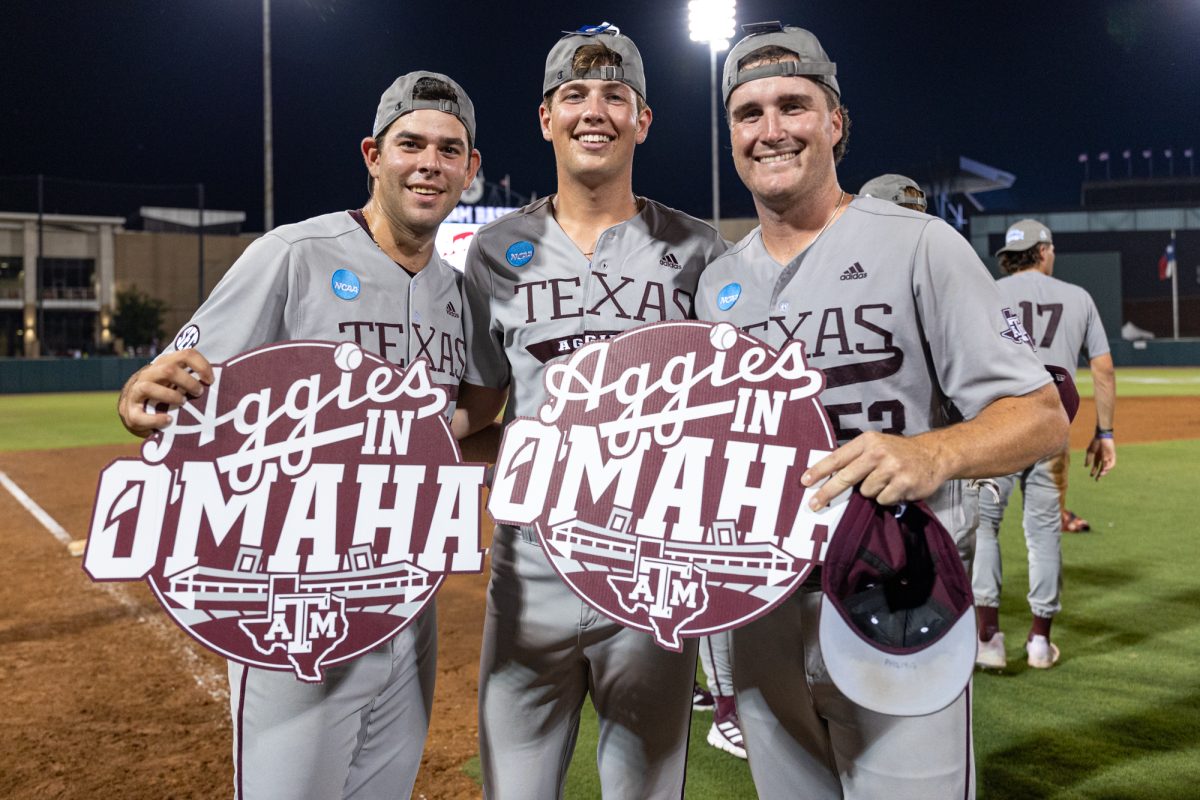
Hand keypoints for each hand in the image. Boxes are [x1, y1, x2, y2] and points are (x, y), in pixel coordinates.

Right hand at [117, 349, 213, 436]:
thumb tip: (223, 383)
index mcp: (165, 364)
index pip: (186, 354)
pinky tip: (168, 421)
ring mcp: (137, 392)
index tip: (211, 380)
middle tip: (199, 393)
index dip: (201, 365)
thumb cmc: (165, 394)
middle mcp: (149, 374)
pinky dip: (156, 419)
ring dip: (170, 396)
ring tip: (183, 404)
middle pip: (168, 369)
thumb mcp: (178, 383)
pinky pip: (141, 415)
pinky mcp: (131, 412)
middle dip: (187, 382)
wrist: (134, 409)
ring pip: (149, 387)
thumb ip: (193, 379)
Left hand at [801, 431, 945, 509]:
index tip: (804, 482)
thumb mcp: (875, 446)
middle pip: (846, 477)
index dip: (819, 470)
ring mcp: (892, 467)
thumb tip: (827, 477)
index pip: (838, 457)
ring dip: (873, 492)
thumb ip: (855, 458)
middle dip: (828, 493)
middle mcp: (878, 452)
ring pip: (866, 492)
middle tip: (814, 505)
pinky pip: (883, 500)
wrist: (933, 454)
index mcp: (867, 441)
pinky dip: (888, 498)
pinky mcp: (904, 483)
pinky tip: (897, 487)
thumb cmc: (898, 452)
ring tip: (886, 482)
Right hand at [1085, 436, 1115, 479]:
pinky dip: (1109, 467)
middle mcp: (1103, 458)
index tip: (1091, 476)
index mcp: (1098, 457)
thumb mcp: (1090, 451)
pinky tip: (1105, 469)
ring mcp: (1108, 457)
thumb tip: (1085, 466)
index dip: (1093, 471)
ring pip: (1107, 467)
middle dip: (1100, 474)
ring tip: (1100, 474)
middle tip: (1097, 479)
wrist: (1102, 436)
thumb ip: (1088, 459)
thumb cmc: (1095, 442)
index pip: (1096, 466)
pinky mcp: (1112, 455)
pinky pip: (1112, 463)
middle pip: (1102, 468)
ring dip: (1104, 471)